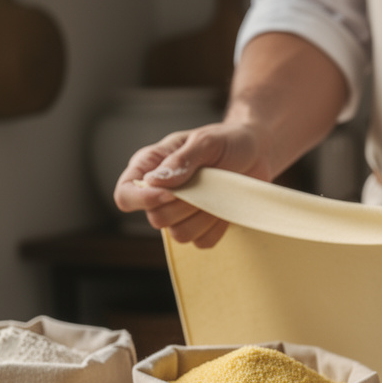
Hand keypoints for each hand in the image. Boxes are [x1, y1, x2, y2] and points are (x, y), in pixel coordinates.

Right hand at [113, 122, 271, 247]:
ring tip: (217, 192)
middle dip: (186, 205)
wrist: (256, 152)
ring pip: (180, 234)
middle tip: (207, 183)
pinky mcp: (201, 228)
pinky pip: (202, 242)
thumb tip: (154, 181)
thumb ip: (181, 161)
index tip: (173, 193)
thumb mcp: (206, 142)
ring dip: (204, 216)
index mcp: (150, 167)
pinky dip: (217, 227)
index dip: (144, 200)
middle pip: (156, 219)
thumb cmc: (228, 141)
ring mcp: (179, 214)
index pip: (125, 195)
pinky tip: (224, 206)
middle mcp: (159, 193)